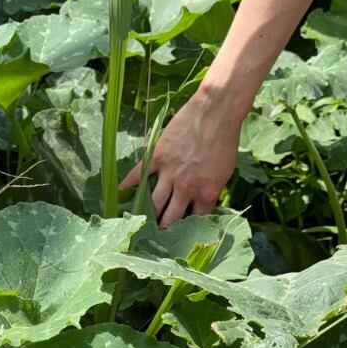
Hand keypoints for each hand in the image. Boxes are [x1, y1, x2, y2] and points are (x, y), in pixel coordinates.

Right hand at [119, 87, 243, 227]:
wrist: (215, 112)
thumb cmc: (225, 139)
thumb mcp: (224, 170)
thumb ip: (210, 188)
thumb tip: (201, 201)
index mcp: (207, 193)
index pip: (195, 219)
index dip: (188, 228)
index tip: (180, 234)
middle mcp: (186, 188)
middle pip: (171, 217)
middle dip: (164, 228)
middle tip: (157, 235)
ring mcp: (169, 173)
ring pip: (154, 203)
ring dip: (147, 214)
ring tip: (140, 222)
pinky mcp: (157, 157)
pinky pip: (138, 175)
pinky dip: (128, 185)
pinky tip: (121, 193)